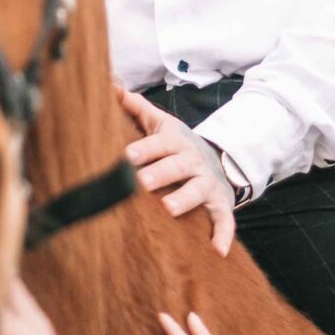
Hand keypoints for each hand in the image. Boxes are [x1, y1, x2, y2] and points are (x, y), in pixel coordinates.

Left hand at [119, 88, 236, 256]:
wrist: (219, 160)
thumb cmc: (178, 146)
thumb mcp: (162, 124)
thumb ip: (136, 107)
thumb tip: (110, 84)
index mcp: (175, 142)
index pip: (157, 144)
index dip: (143, 149)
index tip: (125, 156)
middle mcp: (192, 161)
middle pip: (175, 166)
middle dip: (159, 173)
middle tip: (141, 182)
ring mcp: (208, 183)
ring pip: (197, 190)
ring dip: (185, 199)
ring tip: (169, 208)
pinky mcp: (220, 204)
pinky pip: (225, 220)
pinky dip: (223, 234)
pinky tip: (217, 250)